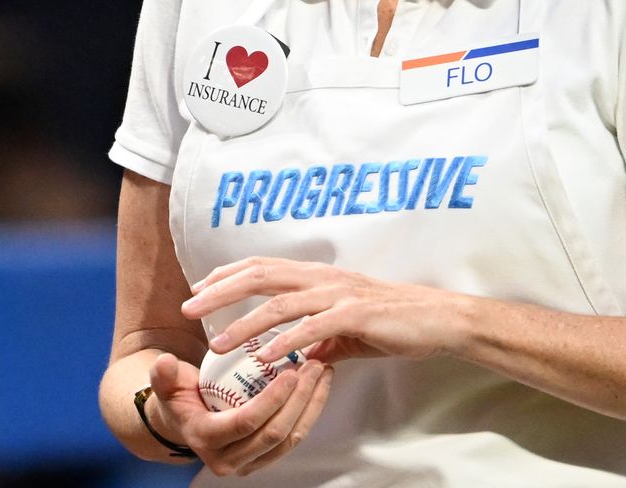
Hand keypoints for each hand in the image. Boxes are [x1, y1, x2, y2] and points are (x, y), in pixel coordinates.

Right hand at [146, 351, 334, 476]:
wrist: (183, 422)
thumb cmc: (178, 397)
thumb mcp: (166, 382)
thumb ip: (164, 373)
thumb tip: (165, 363)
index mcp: (205, 439)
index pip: (245, 422)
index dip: (272, 399)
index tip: (290, 371)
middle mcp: (228, 460)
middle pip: (274, 433)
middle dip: (300, 399)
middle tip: (313, 366)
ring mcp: (248, 464)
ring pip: (290, 440)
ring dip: (311, 406)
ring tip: (322, 373)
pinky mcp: (264, 460)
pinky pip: (293, 440)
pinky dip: (310, 413)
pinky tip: (318, 388)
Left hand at [183, 257, 470, 365]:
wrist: (437, 319)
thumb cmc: (391, 321)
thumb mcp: (346, 329)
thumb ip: (319, 337)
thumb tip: (300, 356)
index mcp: (316, 276)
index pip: (261, 267)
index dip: (226, 275)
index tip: (197, 287)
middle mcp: (322, 278)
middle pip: (259, 276)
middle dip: (219, 292)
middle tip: (188, 308)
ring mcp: (338, 294)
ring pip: (280, 303)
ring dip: (245, 323)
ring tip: (219, 343)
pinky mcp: (356, 315)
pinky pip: (314, 327)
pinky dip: (288, 340)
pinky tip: (267, 356)